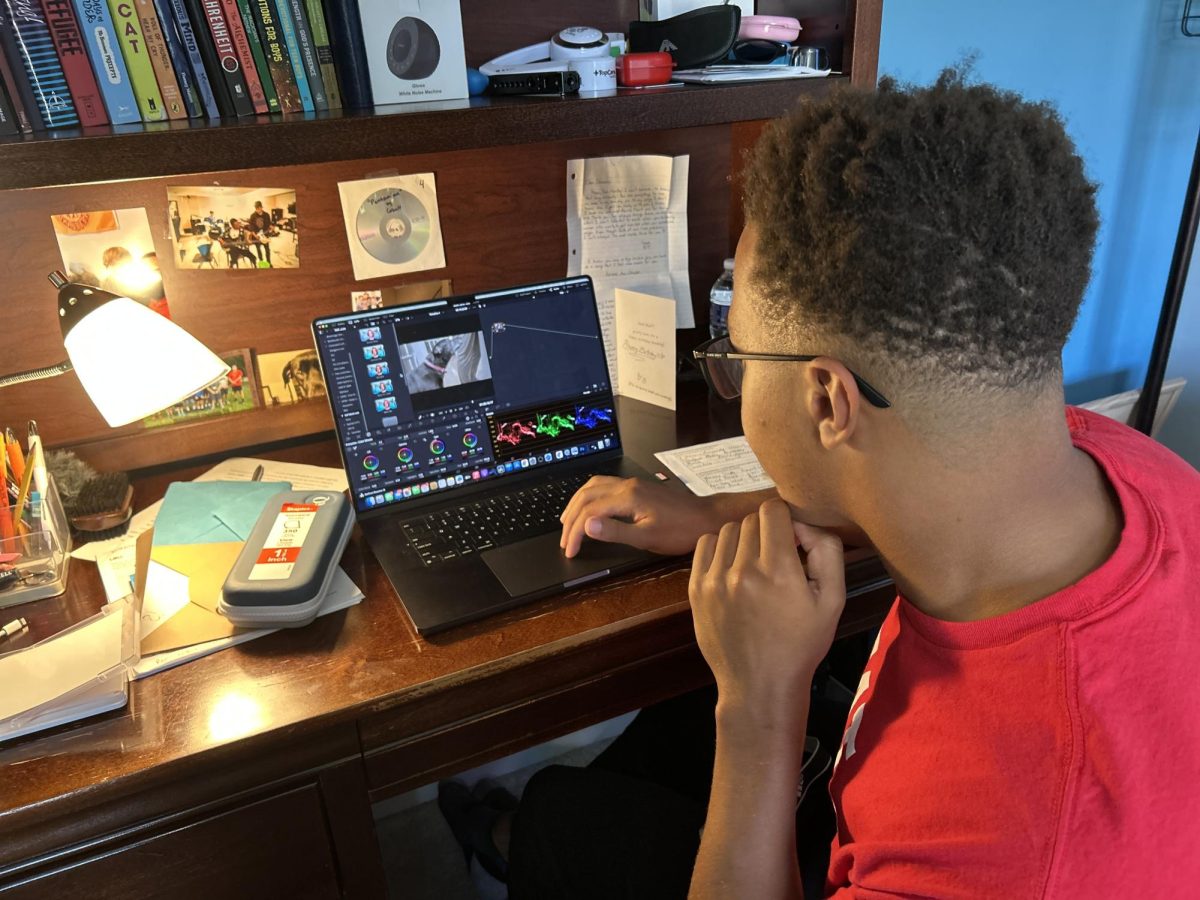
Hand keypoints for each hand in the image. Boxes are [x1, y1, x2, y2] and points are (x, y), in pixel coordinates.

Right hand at [559, 475, 724, 557]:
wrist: (706, 518)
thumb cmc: (681, 530)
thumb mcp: (647, 537)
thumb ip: (615, 531)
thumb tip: (587, 525)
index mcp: (628, 497)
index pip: (589, 511)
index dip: (575, 532)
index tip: (570, 550)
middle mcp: (627, 485)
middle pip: (586, 496)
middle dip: (571, 518)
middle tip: (564, 540)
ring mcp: (632, 484)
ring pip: (593, 486)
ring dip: (577, 503)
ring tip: (568, 522)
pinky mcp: (638, 487)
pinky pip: (604, 485)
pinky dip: (590, 497)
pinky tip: (590, 507)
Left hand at [689, 499, 844, 735]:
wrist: (760, 684)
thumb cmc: (801, 644)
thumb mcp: (833, 600)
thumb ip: (827, 551)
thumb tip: (804, 525)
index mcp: (778, 571)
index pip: (773, 510)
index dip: (786, 519)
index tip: (792, 540)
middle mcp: (742, 570)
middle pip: (751, 519)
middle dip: (767, 531)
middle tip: (776, 557)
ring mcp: (714, 579)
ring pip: (728, 531)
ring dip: (743, 539)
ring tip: (755, 565)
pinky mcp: (696, 589)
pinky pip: (705, 545)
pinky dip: (720, 548)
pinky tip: (733, 568)